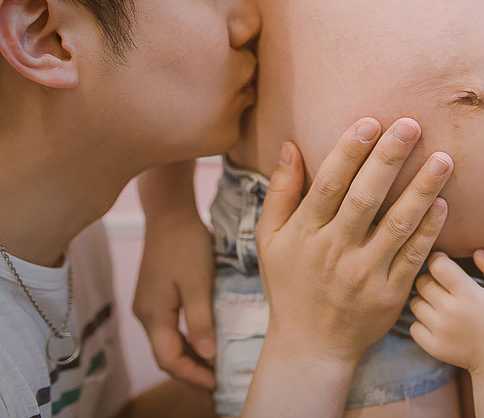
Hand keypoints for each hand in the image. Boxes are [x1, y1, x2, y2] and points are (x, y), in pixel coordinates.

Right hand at [133, 204, 215, 388]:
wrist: (170, 212)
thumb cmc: (185, 244)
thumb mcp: (197, 282)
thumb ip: (201, 320)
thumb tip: (208, 356)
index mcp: (154, 315)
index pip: (170, 359)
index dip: (192, 376)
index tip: (215, 387)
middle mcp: (147, 314)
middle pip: (167, 355)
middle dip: (191, 375)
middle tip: (216, 390)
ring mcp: (151, 305)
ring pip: (169, 343)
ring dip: (191, 359)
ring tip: (214, 374)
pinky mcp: (158, 295)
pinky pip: (172, 328)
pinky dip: (189, 341)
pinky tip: (206, 344)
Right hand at [255, 117, 453, 363]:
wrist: (312, 346)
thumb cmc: (290, 285)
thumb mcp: (271, 240)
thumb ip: (281, 192)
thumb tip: (291, 144)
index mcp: (305, 233)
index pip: (329, 184)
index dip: (349, 151)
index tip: (370, 122)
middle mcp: (335, 251)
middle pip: (365, 198)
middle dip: (389, 159)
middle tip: (412, 125)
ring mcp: (364, 274)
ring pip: (397, 225)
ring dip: (422, 190)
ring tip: (443, 159)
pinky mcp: (390, 294)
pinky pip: (413, 257)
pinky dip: (429, 231)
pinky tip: (444, 203)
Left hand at [410, 250, 483, 378]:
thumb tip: (477, 251)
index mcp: (468, 294)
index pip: (438, 266)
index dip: (438, 259)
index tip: (443, 261)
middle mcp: (450, 311)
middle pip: (422, 282)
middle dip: (430, 278)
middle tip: (441, 283)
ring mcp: (439, 330)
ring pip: (415, 303)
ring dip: (424, 299)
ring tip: (438, 302)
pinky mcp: (432, 346)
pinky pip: (413, 326)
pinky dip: (421, 322)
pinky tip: (435, 321)